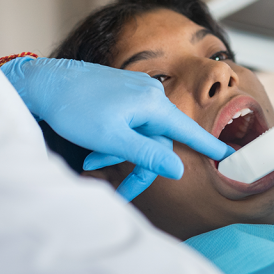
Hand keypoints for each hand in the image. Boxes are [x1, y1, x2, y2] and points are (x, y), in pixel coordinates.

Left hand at [1, 57, 231, 199]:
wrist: (45, 82)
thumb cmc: (75, 109)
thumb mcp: (112, 139)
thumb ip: (147, 154)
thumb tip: (176, 168)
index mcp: (152, 103)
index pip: (187, 130)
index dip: (207, 146)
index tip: (228, 155)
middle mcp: (150, 94)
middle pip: (157, 141)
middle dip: (136, 166)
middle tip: (118, 191)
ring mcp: (136, 92)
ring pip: (140, 134)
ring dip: (120, 154)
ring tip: (91, 162)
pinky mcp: (122, 94)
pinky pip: (129, 123)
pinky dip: (115, 140)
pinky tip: (93, 147)